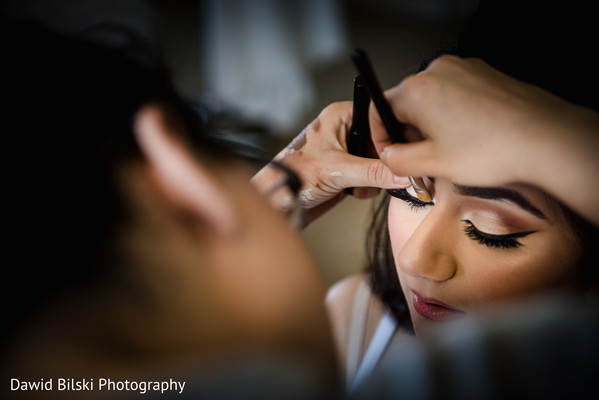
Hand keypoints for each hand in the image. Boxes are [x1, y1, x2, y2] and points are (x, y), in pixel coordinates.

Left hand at [252, 101, 408, 227]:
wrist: (279, 202)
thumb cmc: (293, 176)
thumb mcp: (338, 171)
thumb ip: (374, 172)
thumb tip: (402, 174)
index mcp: (340, 116)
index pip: (380, 115)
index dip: (392, 134)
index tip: (400, 152)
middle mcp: (345, 130)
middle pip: (383, 141)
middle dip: (383, 162)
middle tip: (384, 175)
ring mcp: (347, 151)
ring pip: (380, 161)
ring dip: (374, 178)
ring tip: (357, 186)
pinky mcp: (347, 170)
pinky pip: (372, 176)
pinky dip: (367, 187)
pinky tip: (353, 192)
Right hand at [370, 55, 598, 224]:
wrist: (547, 139)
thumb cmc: (493, 149)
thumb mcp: (433, 164)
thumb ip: (398, 160)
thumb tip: (388, 156)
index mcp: (417, 91)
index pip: (380, 110)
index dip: (381, 138)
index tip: (391, 155)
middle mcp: (437, 72)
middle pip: (406, 104)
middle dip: (410, 133)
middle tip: (424, 161)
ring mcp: (462, 69)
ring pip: (431, 99)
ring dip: (432, 125)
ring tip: (452, 152)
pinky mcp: (483, 73)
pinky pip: (455, 93)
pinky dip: (454, 114)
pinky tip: (470, 137)